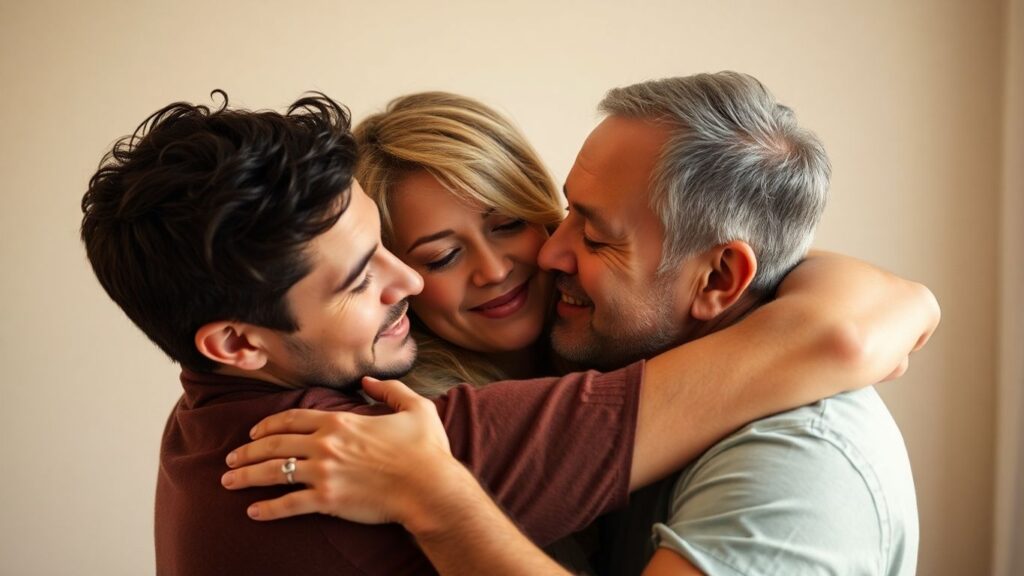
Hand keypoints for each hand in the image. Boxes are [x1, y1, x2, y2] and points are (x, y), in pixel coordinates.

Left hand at [221, 376, 460, 524]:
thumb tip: (368, 381)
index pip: (293, 418)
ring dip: (246, 476)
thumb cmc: (426, 451)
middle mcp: (326, 444)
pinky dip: (268, 509)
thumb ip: (390, 390)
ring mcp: (323, 472)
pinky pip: (288, 504)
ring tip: (228, 481)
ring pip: (273, 472)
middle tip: (230, 458)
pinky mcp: (327, 499)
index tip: (254, 433)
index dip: (268, 425)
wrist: (429, 488)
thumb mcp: (416, 408)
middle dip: (247, 451)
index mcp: (341, 422)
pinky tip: (253, 512)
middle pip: (275, 443)